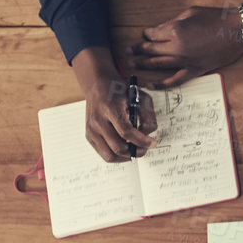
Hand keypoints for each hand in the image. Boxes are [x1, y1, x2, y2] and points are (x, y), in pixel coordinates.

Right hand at [70, 47, 156, 161]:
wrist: (97, 85)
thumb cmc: (119, 91)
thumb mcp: (140, 97)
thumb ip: (148, 115)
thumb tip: (147, 135)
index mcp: (110, 108)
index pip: (126, 132)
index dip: (142, 141)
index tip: (153, 143)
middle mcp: (97, 120)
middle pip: (118, 147)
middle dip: (136, 151)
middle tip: (146, 148)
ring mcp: (91, 129)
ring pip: (110, 155)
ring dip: (126, 156)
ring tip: (136, 150)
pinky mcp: (89, 135)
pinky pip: (104, 154)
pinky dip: (117, 156)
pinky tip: (126, 149)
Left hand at [130, 6, 242, 86]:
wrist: (238, 31)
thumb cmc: (217, 18)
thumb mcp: (190, 12)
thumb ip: (173, 22)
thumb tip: (163, 29)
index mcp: (175, 30)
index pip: (153, 34)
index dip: (146, 34)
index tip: (145, 34)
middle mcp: (177, 47)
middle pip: (151, 49)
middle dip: (137, 49)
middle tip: (127, 51)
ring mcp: (186, 60)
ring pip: (158, 64)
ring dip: (142, 64)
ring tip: (131, 64)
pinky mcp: (195, 70)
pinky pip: (175, 80)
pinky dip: (162, 84)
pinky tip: (150, 85)